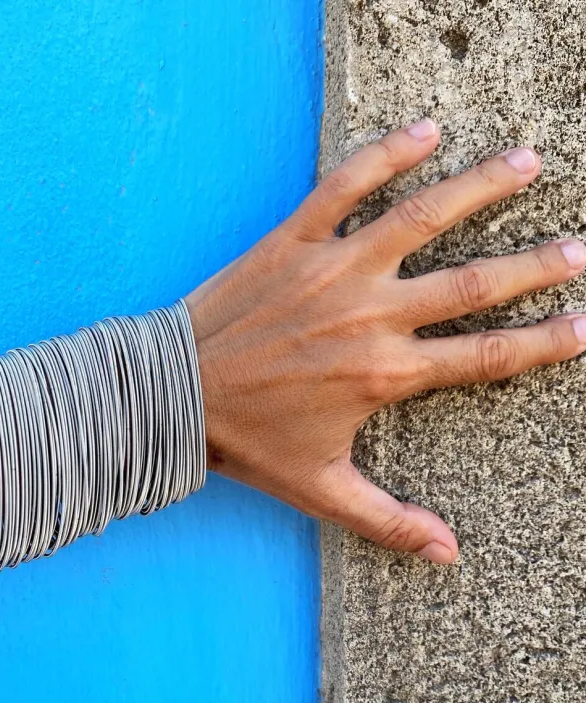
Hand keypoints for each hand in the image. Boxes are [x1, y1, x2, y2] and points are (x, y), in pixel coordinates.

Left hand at [185, 119, 585, 563]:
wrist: (174, 395)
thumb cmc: (248, 440)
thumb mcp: (320, 488)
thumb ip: (388, 520)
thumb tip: (447, 554)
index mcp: (383, 374)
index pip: (484, 356)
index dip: (541, 342)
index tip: (583, 325)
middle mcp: (369, 316)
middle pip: (471, 284)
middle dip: (534, 265)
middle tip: (578, 249)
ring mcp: (332, 271)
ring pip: (419, 218)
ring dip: (479, 188)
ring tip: (524, 164)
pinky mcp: (292, 242)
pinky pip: (343, 186)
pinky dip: (384, 155)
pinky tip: (422, 132)